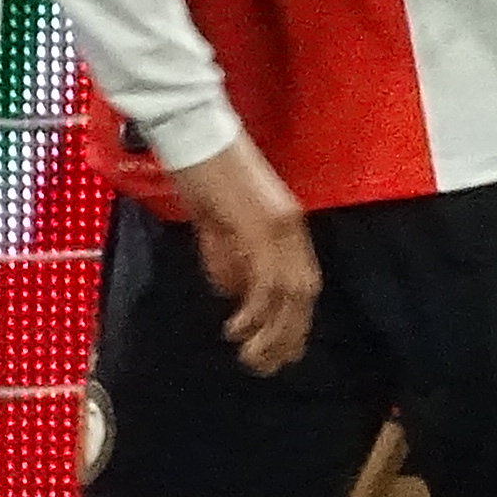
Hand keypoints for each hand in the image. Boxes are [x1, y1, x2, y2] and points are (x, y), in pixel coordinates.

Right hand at [169, 135, 316, 376]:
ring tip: (250, 359)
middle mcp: (292, 227)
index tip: (279, 351)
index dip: (294, 321)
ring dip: (273, 333)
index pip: (302, 282)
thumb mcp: (218, 223)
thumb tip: (235, 294)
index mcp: (287, 223)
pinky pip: (267, 281)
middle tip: (266, 366)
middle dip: (288, 336)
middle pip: (304, 293)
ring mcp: (280, 226)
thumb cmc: (200, 170)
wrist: (192, 130)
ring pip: (290, 294)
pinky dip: (257, 313)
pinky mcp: (261, 226)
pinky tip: (237, 329)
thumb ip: (230, 258)